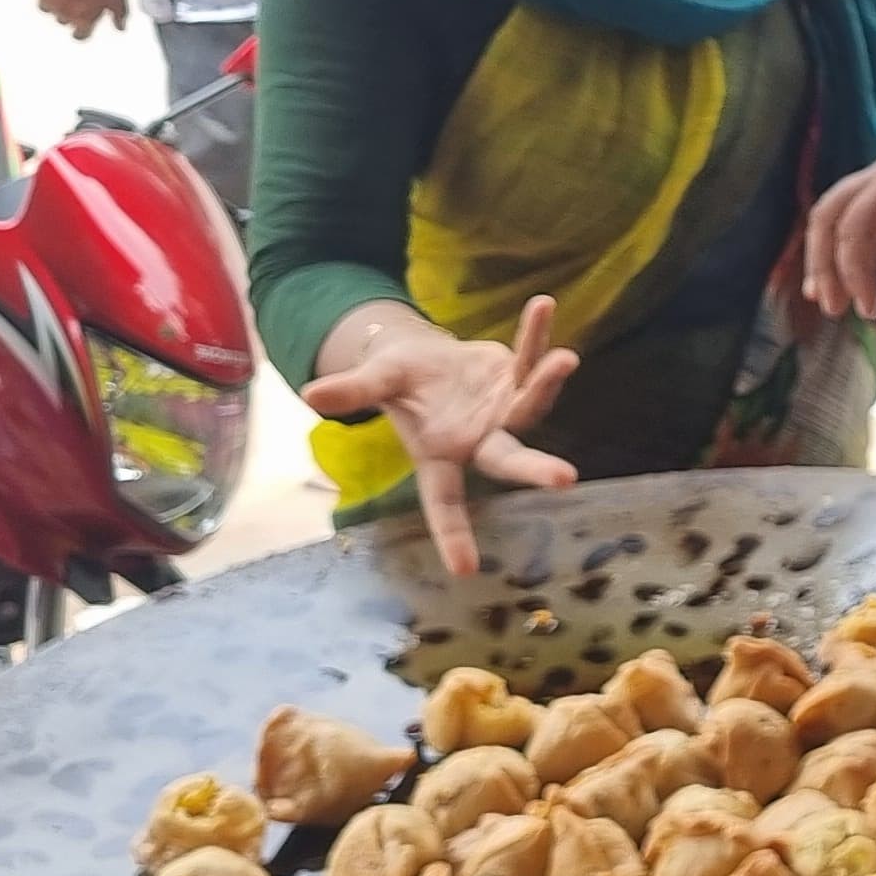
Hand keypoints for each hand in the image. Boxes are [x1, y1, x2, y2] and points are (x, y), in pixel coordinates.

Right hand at [31, 0, 129, 39]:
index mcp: (83, 19)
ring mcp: (46, 0)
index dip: (83, 29)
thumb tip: (120, 28)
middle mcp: (62, 14)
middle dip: (71, 10)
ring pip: (48, 7)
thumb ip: (119, 13)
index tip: (86, 20)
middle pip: (64, 20)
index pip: (80, 36)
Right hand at [299, 295, 580, 576]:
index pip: (445, 502)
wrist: (424, 358)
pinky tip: (543, 305)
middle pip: (509, 459)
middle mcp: (479, 440)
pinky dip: (537, 335)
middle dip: (535, 469)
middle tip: (565, 477)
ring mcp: (504, 412)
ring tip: (564, 359)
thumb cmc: (398, 381)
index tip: (465, 570)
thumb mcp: (376, 382)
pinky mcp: (517, 379)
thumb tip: (310, 394)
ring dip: (546, 382)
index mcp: (441, 454)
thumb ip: (353, 391)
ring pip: (531, 404)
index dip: (453, 534)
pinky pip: (531, 358)